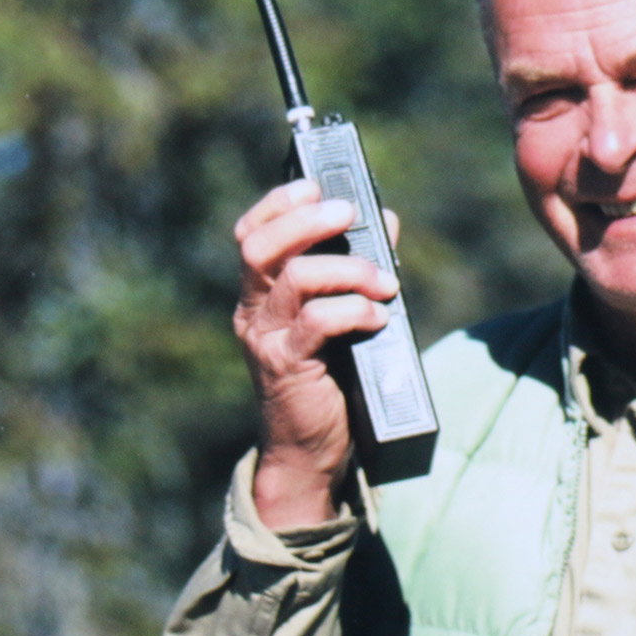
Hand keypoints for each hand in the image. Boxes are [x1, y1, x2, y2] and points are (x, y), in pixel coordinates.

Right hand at [233, 178, 401, 528]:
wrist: (308, 450)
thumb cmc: (328, 377)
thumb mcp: (339, 317)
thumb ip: (354, 269)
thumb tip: (385, 222)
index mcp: (259, 293)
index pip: (250, 233)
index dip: (279, 203)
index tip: (315, 185)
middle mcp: (252, 311)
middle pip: (261, 246)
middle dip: (309, 220)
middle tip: (350, 214)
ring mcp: (265, 338)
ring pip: (297, 279)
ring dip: (350, 270)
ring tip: (385, 282)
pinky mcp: (287, 366)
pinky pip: (319, 323)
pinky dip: (355, 311)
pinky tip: (378, 320)